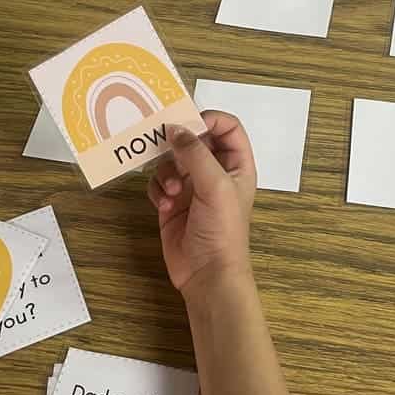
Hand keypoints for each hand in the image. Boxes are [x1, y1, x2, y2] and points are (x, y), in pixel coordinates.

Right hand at [147, 111, 256, 296]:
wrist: (207, 274)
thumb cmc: (223, 232)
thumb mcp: (215, 186)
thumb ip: (196, 153)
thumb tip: (175, 129)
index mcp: (236, 165)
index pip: (227, 127)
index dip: (209, 120)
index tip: (188, 123)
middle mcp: (215, 172)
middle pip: (194, 140)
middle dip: (178, 144)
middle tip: (165, 146)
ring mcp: (192, 187)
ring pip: (171, 160)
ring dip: (166, 172)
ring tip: (172, 192)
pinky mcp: (172, 202)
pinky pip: (158, 182)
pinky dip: (157, 190)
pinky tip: (164, 206)